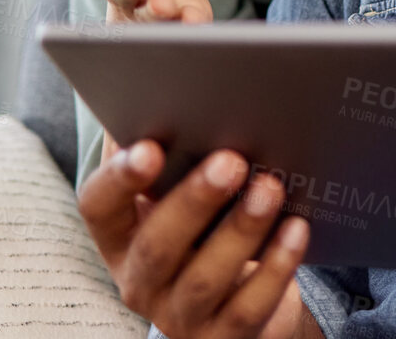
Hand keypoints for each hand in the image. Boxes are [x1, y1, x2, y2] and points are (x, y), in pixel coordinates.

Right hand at [79, 138, 315, 338]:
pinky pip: (248, 308)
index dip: (118, 179)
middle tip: (232, 159)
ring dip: (241, 230)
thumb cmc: (205, 226)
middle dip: (195, 200)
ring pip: (203, 280)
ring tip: (272, 188)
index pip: (99, 207)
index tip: (150, 147)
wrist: (238, 303)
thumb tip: (177, 81)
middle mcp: (139, 280)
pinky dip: (275, 267)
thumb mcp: (180, 190)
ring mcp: (178, 317)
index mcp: (119, 234)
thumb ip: (171, 143)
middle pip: (156, 245)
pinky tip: (297, 230)